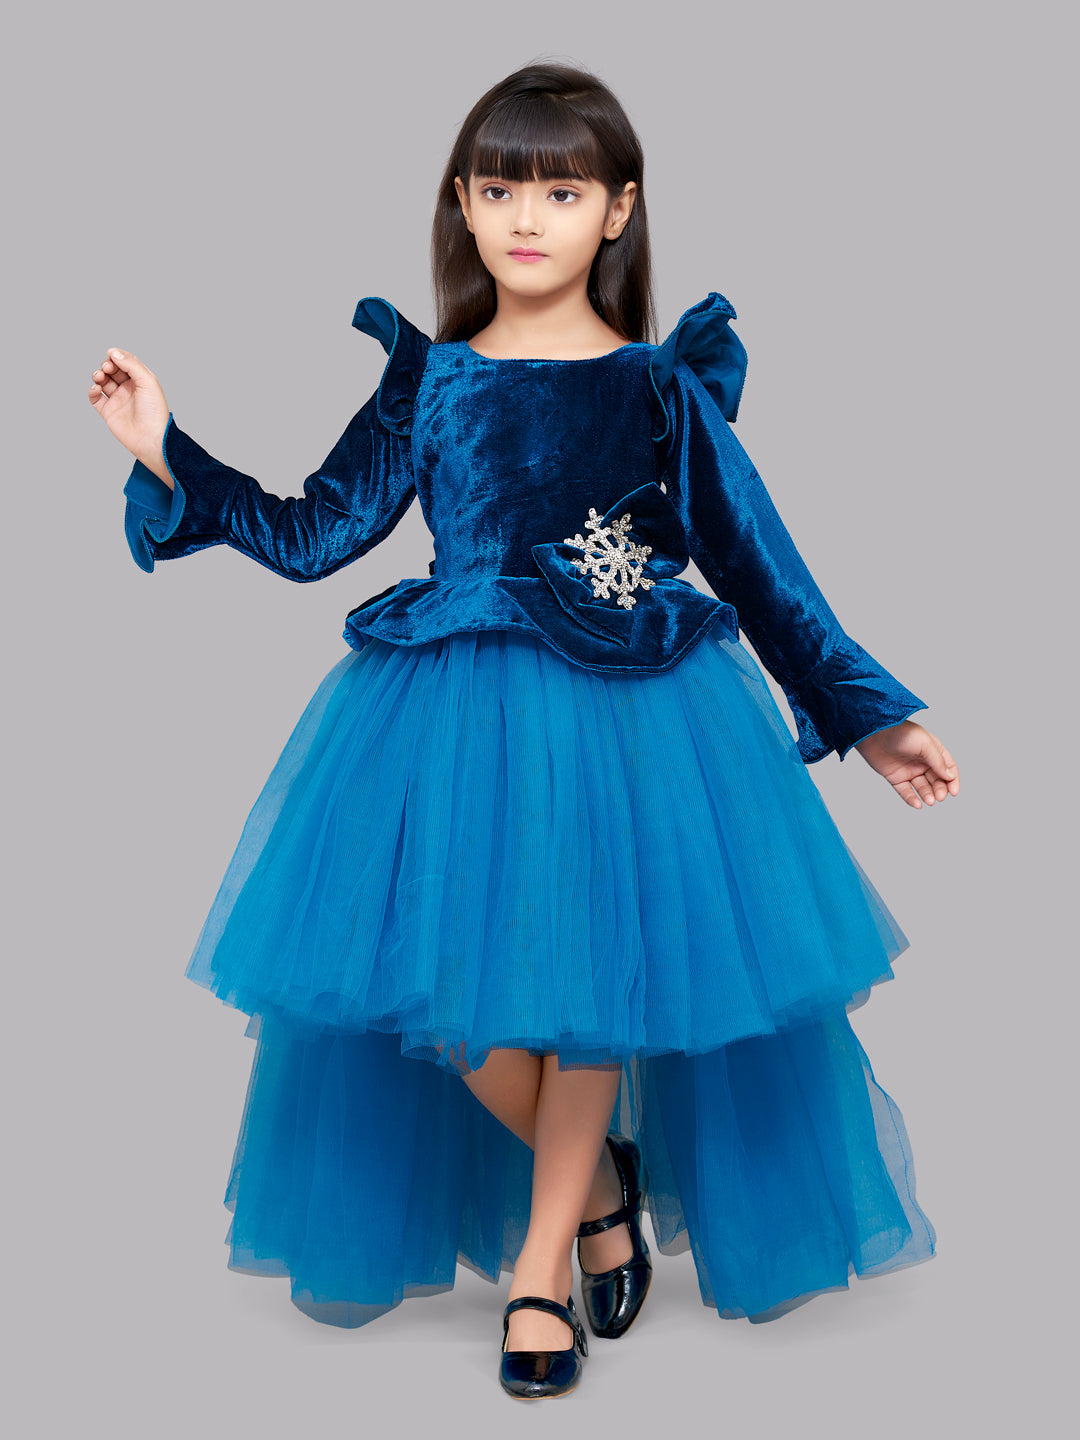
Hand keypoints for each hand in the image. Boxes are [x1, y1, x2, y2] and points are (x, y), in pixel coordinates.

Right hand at [88, 348, 171, 480]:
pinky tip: (96, 388)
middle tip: (107, 368)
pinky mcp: (108, 412)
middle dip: (107, 365)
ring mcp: (118, 400)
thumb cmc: (154, 412)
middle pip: (113, 370)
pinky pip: (95, 398)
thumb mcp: (147, 382)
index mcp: (140, 381)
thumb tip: (113, 352)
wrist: (150, 438)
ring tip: (100, 376)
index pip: (125, 363)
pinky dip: (92, 390)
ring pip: (103, 381)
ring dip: (98, 375)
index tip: (111, 355)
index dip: (117, 357)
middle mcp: (129, 390)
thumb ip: (131, 364)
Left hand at [853, 720, 958, 808]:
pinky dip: (911, 799)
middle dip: (940, 789)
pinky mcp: (895, 777)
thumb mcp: (924, 744)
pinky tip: (917, 804)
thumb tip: (949, 776)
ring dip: (927, 795)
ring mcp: (908, 770)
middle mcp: (922, 761)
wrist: (873, 733)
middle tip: (939, 797)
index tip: (953, 792)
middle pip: (936, 780)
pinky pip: (905, 791)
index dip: (952, 780)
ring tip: (930, 801)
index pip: (947, 767)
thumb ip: (938, 760)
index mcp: (932, 750)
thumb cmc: (900, 732)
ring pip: (922, 787)